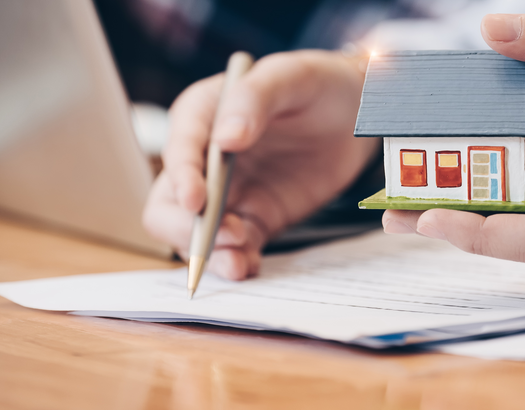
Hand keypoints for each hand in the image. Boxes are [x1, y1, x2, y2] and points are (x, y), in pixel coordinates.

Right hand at [144, 50, 377, 278]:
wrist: (355, 113)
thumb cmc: (317, 84)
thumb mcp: (288, 77)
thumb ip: (254, 100)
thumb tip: (225, 140)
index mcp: (202, 116)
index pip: (179, 151)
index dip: (181, 178)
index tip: (197, 201)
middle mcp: (205, 160)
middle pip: (170, 203)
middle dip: (187, 228)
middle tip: (225, 237)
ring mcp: (230, 193)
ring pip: (198, 234)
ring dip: (211, 253)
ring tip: (238, 263)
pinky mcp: (256, 217)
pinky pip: (236, 246)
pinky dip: (237, 260)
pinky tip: (250, 266)